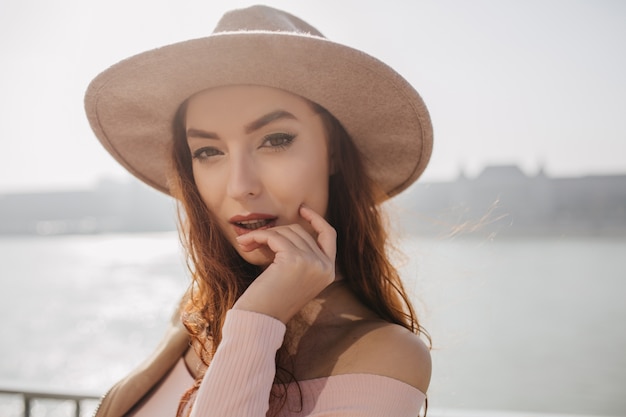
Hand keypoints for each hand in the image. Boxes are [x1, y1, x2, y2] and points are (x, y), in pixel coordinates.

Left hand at [232, 205, 336, 322]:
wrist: (260, 320)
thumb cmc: (271, 301)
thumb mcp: (293, 277)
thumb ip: (300, 256)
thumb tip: (288, 227)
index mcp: (329, 272)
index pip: (329, 235)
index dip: (316, 219)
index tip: (301, 209)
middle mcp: (325, 267)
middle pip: (301, 231)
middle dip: (275, 232)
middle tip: (253, 239)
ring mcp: (312, 262)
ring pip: (287, 232)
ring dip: (263, 235)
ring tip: (246, 243)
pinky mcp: (295, 259)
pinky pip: (274, 236)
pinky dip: (257, 236)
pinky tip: (245, 243)